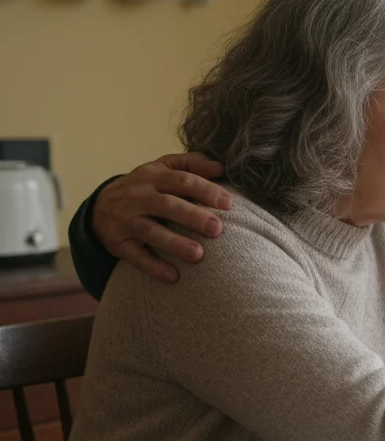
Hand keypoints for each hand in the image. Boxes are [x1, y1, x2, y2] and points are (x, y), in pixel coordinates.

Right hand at [93, 153, 232, 283]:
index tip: (228, 204)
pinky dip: (153, 267)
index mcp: (153, 176)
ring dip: (175, 243)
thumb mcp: (163, 168)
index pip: (181, 180)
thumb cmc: (146, 187)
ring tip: (198, 254)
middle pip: (167, 205)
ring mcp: (126, 220)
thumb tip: (221, 167)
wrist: (99, 207)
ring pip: (150, 232)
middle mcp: (138, 197)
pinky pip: (135, 256)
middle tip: (217, 229)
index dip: (205, 191)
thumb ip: (192, 164)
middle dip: (193, 217)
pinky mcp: (118, 243)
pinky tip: (173, 276)